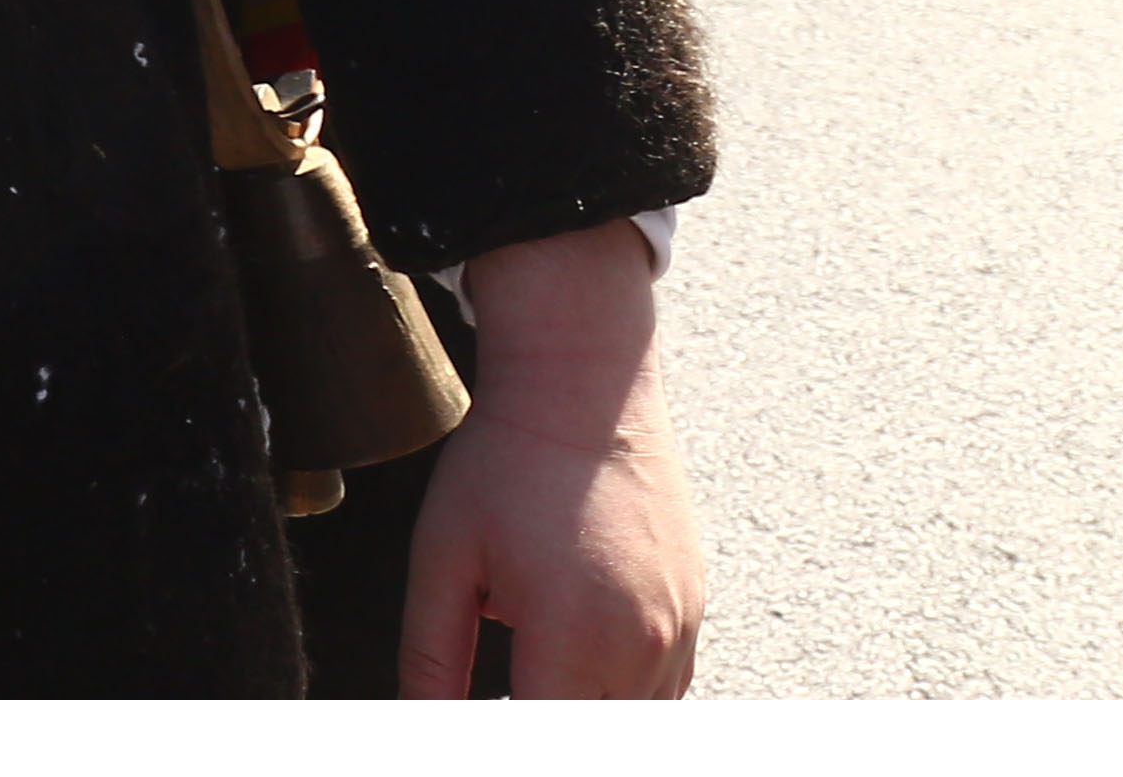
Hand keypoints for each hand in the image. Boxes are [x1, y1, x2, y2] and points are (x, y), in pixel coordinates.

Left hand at [400, 219, 702, 697]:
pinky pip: (668, 686)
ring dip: (588, 704)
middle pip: (598, 733)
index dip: (506, 738)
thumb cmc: (507, 461)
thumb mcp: (441, 557)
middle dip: (545, 717)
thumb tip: (426, 721)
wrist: (580, 382)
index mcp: (575, 638)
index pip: (546, 740)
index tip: (485, 709)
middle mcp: (645, 643)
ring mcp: (682, 626)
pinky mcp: (697, 606)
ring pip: (641, 718)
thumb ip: (430, 657)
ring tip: (539, 660)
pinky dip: (625, 687)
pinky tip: (577, 645)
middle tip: (507, 679)